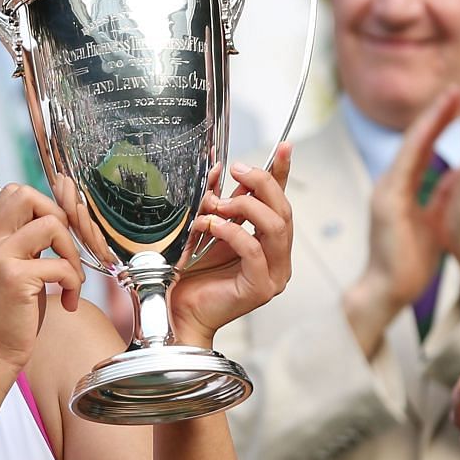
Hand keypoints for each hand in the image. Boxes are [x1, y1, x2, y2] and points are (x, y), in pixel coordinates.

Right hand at [0, 183, 84, 372]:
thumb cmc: (8, 318)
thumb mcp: (13, 271)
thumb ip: (26, 245)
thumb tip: (59, 221)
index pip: (13, 192)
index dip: (44, 204)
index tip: (57, 236)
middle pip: (27, 195)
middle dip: (59, 216)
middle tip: (65, 250)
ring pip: (51, 224)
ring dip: (72, 252)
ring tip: (70, 280)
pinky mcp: (14, 278)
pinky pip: (60, 264)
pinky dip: (72, 282)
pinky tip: (67, 301)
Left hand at [168, 144, 295, 348]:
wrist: (175, 313)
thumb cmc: (187, 277)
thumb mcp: (204, 232)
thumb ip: (216, 204)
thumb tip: (218, 168)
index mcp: (267, 242)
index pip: (280, 201)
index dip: (282, 173)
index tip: (283, 146)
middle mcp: (277, 257)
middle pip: (283, 209)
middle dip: (261, 183)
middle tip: (236, 170)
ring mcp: (274, 274)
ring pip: (276, 226)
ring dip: (246, 207)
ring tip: (216, 205)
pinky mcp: (261, 287)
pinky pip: (254, 250)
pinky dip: (232, 232)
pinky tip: (210, 227)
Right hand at [347, 87, 459, 338]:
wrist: (387, 288)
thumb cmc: (407, 260)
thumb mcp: (430, 219)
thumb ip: (438, 195)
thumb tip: (454, 176)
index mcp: (401, 187)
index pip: (423, 144)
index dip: (441, 118)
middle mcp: (391, 182)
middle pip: (416, 135)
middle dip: (439, 106)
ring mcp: (387, 189)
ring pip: (412, 142)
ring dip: (434, 113)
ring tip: (455, 88)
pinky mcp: (389, 199)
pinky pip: (409, 161)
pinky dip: (424, 137)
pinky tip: (438, 120)